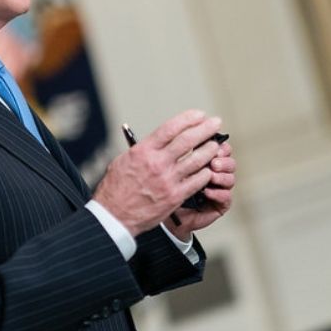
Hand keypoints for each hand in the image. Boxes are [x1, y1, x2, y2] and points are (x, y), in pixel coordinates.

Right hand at [92, 110, 223, 235]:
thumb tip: (157, 140)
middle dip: (205, 129)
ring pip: (197, 160)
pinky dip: (205, 173)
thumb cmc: (116, 187)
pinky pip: (197, 181)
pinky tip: (208, 169)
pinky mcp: (175, 196)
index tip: (199, 115)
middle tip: (215, 123)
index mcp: (143, 151)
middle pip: (187, 140)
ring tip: (216, 146)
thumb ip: (142, 149)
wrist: (115, 215)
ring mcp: (168, 180)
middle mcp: (157, 163)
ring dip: (209, 150)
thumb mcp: (123, 160)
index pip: (170, 128)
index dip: (188, 119)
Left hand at [165, 141, 235, 238]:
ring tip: (211, 175)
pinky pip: (226, 197)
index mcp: (203, 159)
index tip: (211, 141)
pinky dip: (218, 193)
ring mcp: (218, 188)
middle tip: (213, 161)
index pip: (218, 146)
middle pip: (228, 159)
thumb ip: (177, 151)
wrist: (164, 214)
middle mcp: (213, 172)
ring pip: (230, 177)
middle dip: (222, 159)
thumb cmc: (163, 188)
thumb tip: (184, 135)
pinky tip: (208, 192)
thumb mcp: (168, 166)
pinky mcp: (219, 204)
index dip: (217, 143)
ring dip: (222, 175)